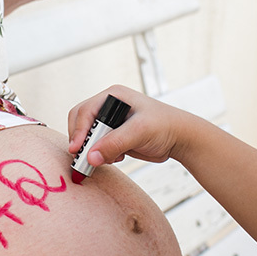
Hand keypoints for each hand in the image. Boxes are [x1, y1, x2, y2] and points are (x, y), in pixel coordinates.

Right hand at [67, 85, 192, 167]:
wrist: (180, 138)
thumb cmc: (164, 125)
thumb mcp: (139, 131)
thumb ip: (114, 143)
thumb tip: (91, 157)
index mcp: (112, 96)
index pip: (84, 111)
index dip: (79, 130)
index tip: (77, 149)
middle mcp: (108, 107)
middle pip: (81, 123)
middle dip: (83, 142)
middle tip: (84, 159)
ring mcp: (110, 123)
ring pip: (88, 138)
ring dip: (93, 151)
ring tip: (112, 157)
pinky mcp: (114, 137)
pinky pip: (97, 147)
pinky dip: (102, 155)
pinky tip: (118, 157)